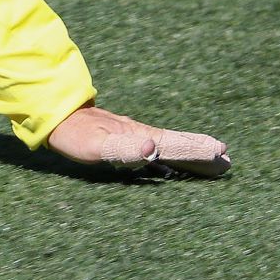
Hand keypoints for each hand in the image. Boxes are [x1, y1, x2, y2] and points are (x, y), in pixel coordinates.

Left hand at [46, 104, 230, 177]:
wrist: (52, 114)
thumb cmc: (74, 134)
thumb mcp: (96, 145)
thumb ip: (123, 148)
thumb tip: (152, 148)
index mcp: (140, 136)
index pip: (176, 145)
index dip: (197, 150)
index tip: (222, 154)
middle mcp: (140, 134)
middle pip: (177, 145)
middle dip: (200, 153)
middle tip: (227, 162)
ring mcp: (130, 135)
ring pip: (165, 147)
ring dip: (187, 156)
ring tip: (207, 164)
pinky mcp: (118, 139)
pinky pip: (150, 150)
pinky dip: (166, 157)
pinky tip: (164, 165)